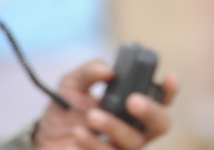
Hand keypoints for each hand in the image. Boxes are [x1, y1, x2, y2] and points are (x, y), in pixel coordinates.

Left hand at [32, 60, 177, 149]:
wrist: (43, 143)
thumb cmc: (65, 113)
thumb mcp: (72, 84)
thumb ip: (89, 71)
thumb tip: (108, 71)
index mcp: (133, 106)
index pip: (162, 99)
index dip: (170, 90)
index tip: (168, 77)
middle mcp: (135, 129)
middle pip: (161, 124)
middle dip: (151, 111)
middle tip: (132, 100)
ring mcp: (123, 148)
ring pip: (134, 142)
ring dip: (114, 126)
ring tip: (91, 115)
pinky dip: (94, 143)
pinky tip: (79, 133)